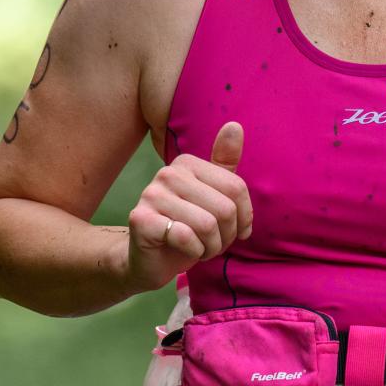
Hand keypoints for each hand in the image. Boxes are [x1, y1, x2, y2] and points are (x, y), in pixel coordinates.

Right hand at [124, 121, 252, 292]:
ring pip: (207, 224)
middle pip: (224, 208)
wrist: (151, 260)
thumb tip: (235, 125)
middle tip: (215, 244)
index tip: (235, 230)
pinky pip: (187, 237)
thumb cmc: (188, 229)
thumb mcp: (213, 197)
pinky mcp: (141, 220)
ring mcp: (151, 195)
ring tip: (203, 248)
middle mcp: (167, 173)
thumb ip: (225, 166)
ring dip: (212, 246)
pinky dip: (195, 251)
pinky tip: (186, 251)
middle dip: (227, 235)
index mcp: (187, 163)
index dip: (244, 217)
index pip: (236, 188)